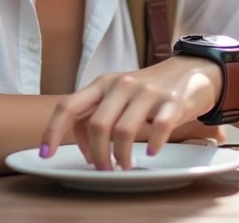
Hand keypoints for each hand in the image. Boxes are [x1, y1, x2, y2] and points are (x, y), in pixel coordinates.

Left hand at [39, 56, 222, 169]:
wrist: (193, 70)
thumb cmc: (148, 88)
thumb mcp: (117, 95)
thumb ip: (96, 114)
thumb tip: (85, 148)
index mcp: (102, 83)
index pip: (68, 106)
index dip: (53, 131)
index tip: (45, 154)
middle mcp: (122, 84)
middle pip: (97, 125)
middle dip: (97, 155)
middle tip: (103, 169)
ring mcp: (148, 93)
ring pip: (124, 130)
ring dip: (121, 156)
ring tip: (124, 165)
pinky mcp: (173, 103)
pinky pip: (159, 129)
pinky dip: (152, 146)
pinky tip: (151, 153)